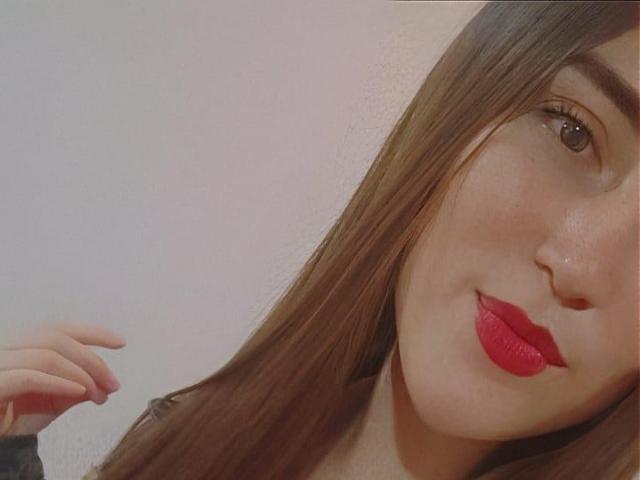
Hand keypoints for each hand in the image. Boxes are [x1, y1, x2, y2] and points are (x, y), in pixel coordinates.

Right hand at [0, 321, 125, 436]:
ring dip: (81, 375)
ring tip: (98, 395)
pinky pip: (29, 377)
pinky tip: (79, 392)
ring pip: (46, 356)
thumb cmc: (16, 418)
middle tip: (113, 384)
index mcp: (20, 344)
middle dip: (92, 361)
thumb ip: (79, 385)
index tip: (121, 342)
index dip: (92, 332)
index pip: (59, 329)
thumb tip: (109, 383)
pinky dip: (59, 383)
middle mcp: (4, 346)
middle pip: (56, 340)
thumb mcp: (54, 399)